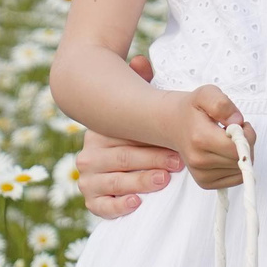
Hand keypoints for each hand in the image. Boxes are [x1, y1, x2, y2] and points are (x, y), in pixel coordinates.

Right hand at [77, 55, 183, 218]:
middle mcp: (89, 155)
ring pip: (114, 182)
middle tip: (176, 163)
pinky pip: (100, 206)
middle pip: (122, 160)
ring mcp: (88, 179)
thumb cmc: (135, 136)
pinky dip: (117, 206)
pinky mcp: (91, 201)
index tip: (177, 148)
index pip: (123, 139)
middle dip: (151, 161)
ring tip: (163, 180)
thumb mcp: (137, 109)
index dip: (151, 144)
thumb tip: (140, 60)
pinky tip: (137, 202)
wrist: (119, 169)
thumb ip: (139, 83)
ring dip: (140, 181)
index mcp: (99, 133)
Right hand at [160, 84, 252, 188]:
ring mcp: (201, 174)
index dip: (247, 136)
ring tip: (227, 141)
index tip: (240, 126)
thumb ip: (222, 104)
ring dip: (240, 155)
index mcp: (200, 138)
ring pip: (240, 170)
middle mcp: (199, 160)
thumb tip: (237, 122)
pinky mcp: (205, 182)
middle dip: (245, 144)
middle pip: (241, 160)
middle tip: (234, 132)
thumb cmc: (192, 110)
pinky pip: (235, 179)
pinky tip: (225, 153)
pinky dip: (236, 166)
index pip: (238, 148)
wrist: (174, 124)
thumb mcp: (207, 94)